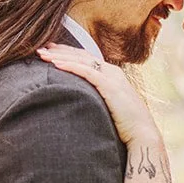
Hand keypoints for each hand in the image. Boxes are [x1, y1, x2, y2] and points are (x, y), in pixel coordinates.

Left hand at [37, 45, 158, 146]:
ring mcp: (112, 77)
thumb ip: (97, 100)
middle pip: (81, 55)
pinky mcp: (110, 86)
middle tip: (41, 48)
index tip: (51, 51)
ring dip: (60, 56)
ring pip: (81, 60)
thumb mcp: (109, 107)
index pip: (86, 58)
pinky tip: (55, 64)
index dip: (68, 53)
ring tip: (42, 54)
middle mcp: (112, 72)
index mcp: (112, 75)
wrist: (143, 134)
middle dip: (60, 50)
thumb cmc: (126, 126)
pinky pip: (86, 71)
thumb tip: (81, 103)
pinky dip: (70, 66)